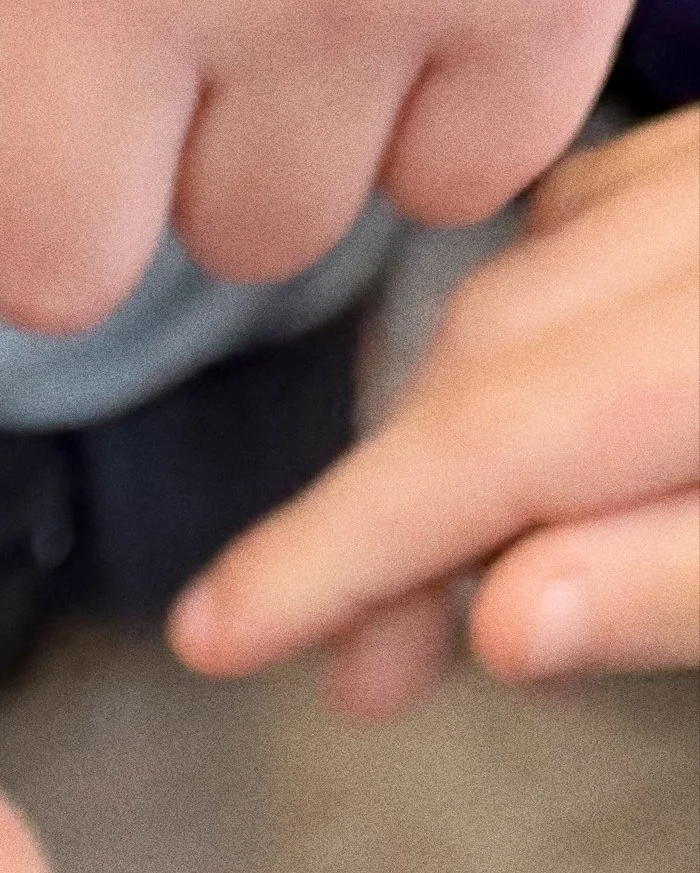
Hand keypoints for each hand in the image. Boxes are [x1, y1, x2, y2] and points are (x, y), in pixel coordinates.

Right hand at [172, 105, 699, 715]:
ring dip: (455, 415)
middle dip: (400, 511)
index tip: (218, 633)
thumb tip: (506, 622)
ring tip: (442, 565)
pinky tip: (543, 406)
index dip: (347, 546)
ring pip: (530, 264)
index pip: (496, 432)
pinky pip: (608, 205)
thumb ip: (691, 582)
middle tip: (365, 667)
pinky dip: (544, 314)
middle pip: (492, 341)